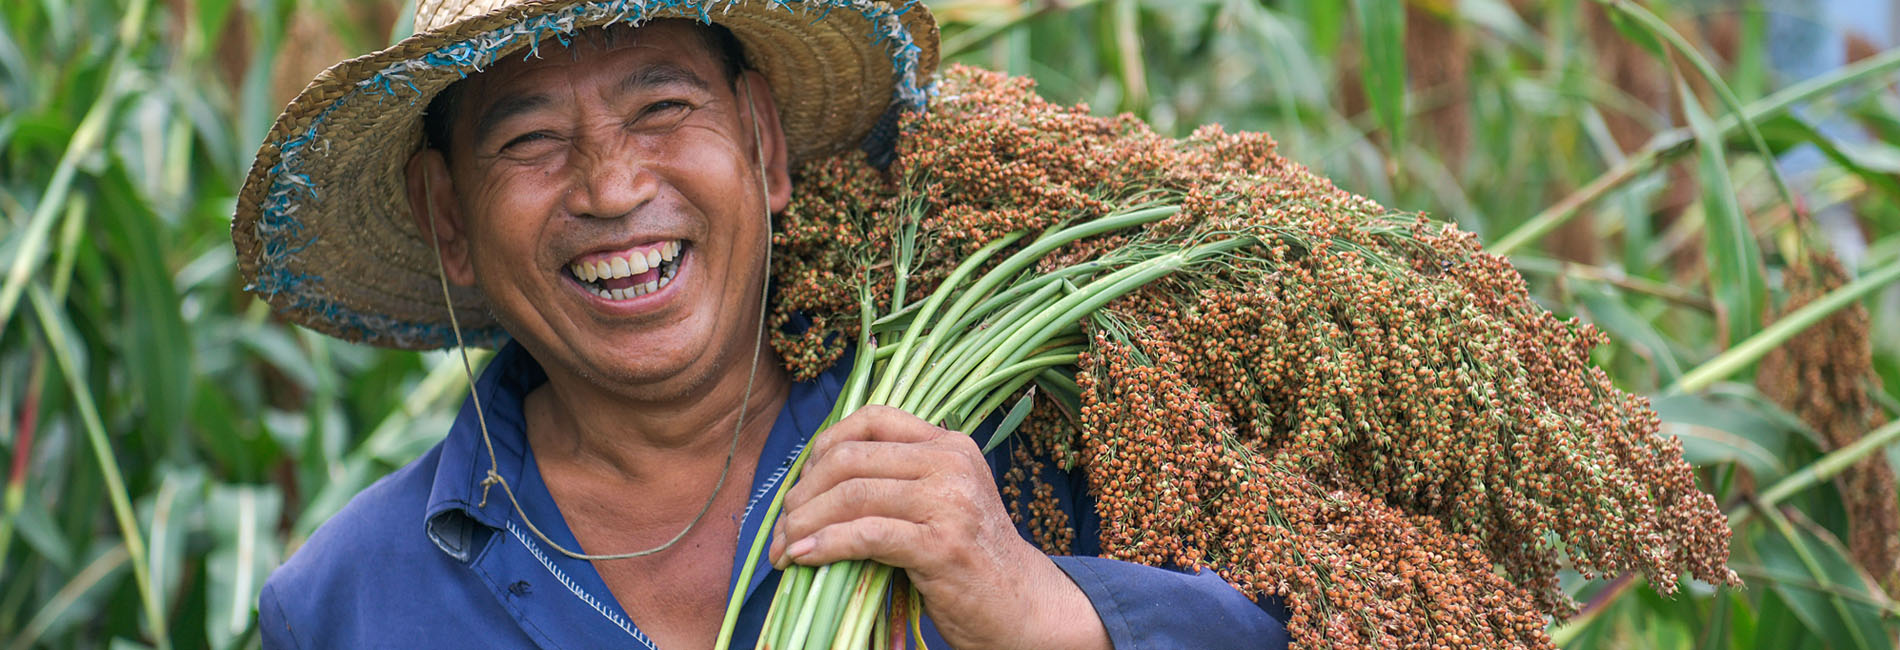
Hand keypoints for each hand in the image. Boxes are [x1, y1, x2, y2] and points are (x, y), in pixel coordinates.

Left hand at [767, 405, 1109, 649]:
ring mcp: (949, 502)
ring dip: (804, 523)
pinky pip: (865, 535)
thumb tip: (816, 480)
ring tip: (784, 548)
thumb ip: (898, 480)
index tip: (803, 480)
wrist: (1023, 606)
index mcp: (950, 445)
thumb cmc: (971, 559)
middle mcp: (952, 463)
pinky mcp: (941, 544)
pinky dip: (824, 545)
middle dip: (803, 493)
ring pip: (852, 495)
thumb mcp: (943, 502)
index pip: (873, 419)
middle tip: (781, 526)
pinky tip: (802, 559)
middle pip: (851, 458)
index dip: (826, 444)